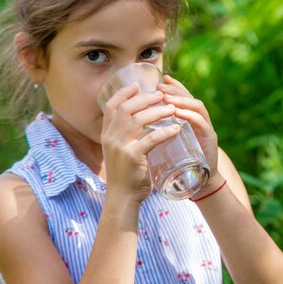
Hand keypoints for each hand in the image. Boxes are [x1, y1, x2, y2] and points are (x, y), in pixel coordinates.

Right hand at [100, 83, 180, 202]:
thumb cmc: (126, 174)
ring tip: (172, 109)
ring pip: (139, 120)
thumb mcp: (120, 150)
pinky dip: (165, 131)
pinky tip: (176, 128)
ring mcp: (119, 147)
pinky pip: (151, 138)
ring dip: (158, 111)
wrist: (123, 198)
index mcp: (106, 134)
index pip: (111, 106)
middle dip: (145, 98)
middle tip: (161, 95)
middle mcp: (110, 138)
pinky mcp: (132, 157)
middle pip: (126, 108)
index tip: (138, 85)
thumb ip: (126, 135)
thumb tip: (141, 116)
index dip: (123, 93)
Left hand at [157, 75, 219, 177]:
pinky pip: (201, 123)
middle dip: (175, 89)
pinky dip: (189, 116)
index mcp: (189, 120)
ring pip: (197, 107)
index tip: (159, 80)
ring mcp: (206, 128)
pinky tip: (178, 113)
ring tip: (166, 97)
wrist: (198, 183)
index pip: (182, 97)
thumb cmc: (180, 163)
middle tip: (161, 85)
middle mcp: (200, 120)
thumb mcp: (168, 142)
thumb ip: (159, 131)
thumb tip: (138, 122)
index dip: (172, 87)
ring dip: (181, 100)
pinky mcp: (210, 139)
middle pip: (190, 97)